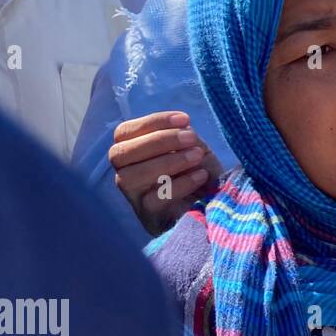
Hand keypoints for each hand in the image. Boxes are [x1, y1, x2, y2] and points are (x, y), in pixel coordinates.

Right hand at [109, 111, 223, 234]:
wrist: (216, 206)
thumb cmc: (199, 171)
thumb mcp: (192, 148)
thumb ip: (183, 136)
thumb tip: (182, 127)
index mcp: (131, 152)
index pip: (124, 132)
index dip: (153, 122)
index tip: (185, 119)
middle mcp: (124, 173)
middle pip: (120, 153)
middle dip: (159, 141)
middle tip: (192, 138)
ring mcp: (133, 197)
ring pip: (131, 177)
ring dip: (169, 162)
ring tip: (197, 156)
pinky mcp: (148, 217)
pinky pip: (153, 200)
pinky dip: (179, 185)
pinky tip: (200, 176)